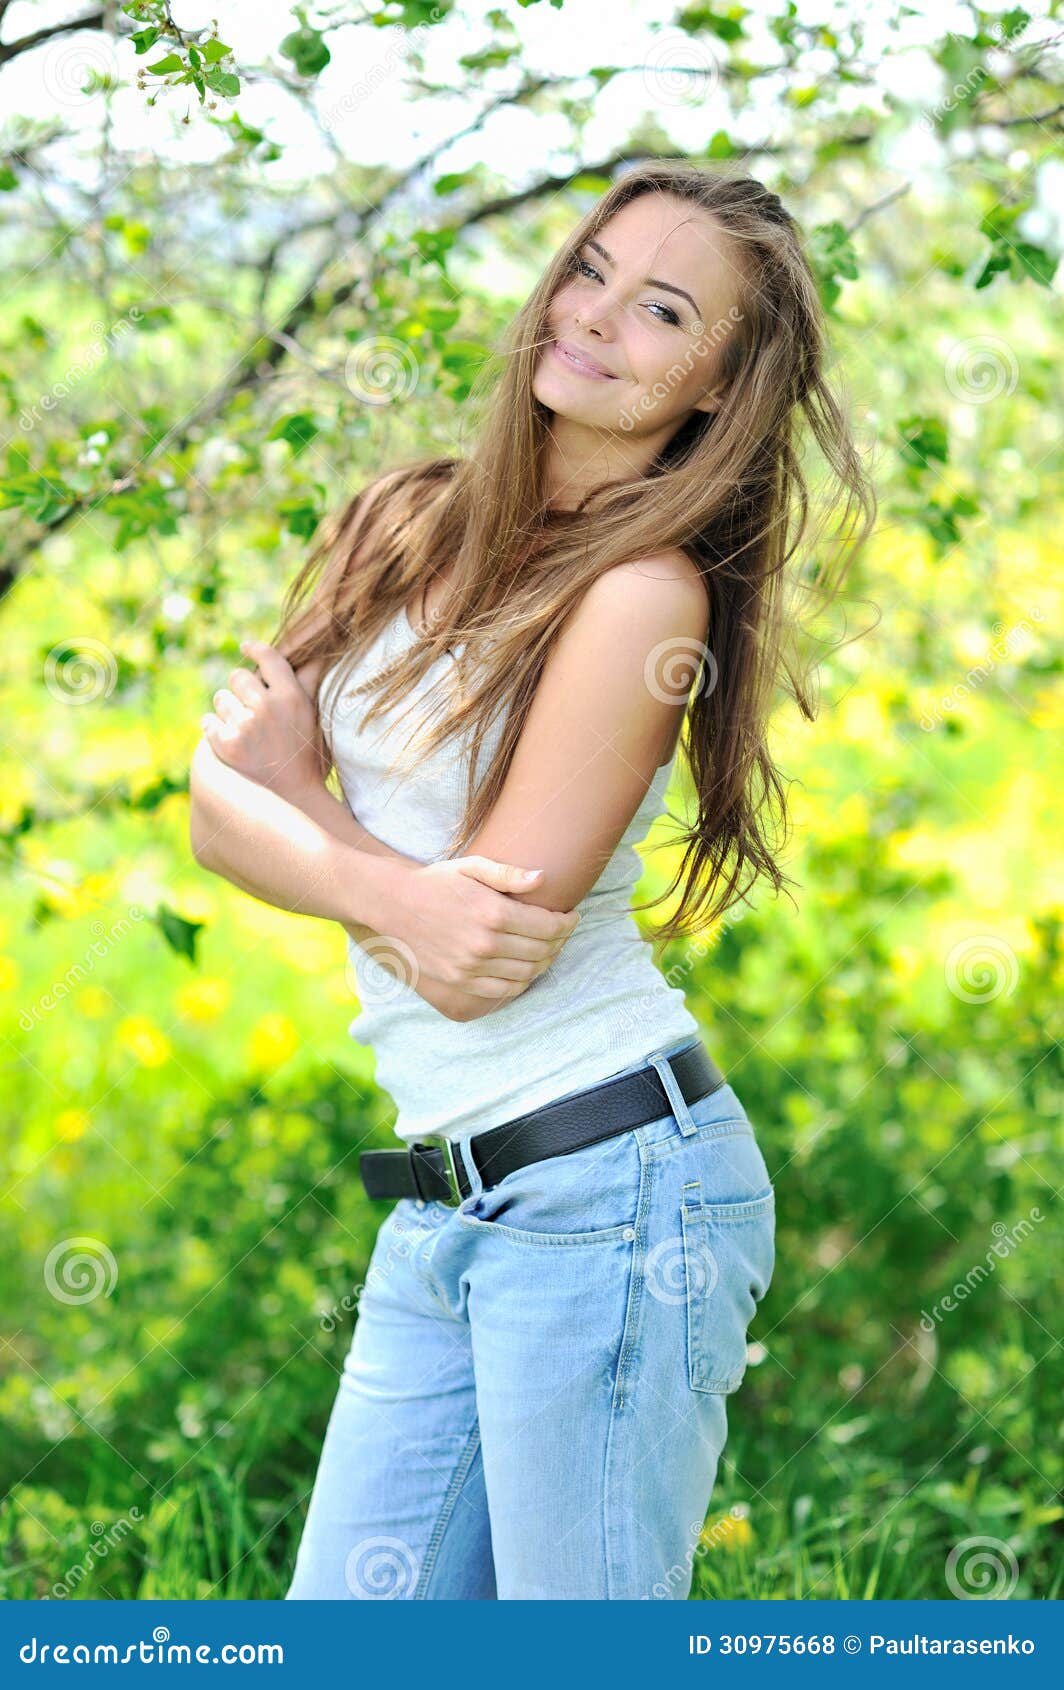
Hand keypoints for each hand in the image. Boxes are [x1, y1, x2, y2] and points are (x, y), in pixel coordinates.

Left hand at [200, 639, 326, 798]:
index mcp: (292, 697)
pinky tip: (232, 744)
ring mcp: (244, 726)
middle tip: (252, 711)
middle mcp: (268, 708)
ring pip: (221, 699)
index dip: (254, 649)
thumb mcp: (313, 718)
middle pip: (238, 677)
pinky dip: (215, 730)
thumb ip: (308, 683)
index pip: (268, 658)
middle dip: (241, 691)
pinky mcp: (224, 744)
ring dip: (228, 712)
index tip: (245, 647)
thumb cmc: (304, 756)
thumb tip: (313, 653)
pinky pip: (208, 720)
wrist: (291, 800)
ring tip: (245, 734)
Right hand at [356, 856, 580, 1019]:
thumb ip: (508, 874)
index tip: (572, 916)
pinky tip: (526, 969)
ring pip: (526, 973)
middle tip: (563, 932)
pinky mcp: (460, 981)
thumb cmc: (435, 881)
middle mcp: (485, 943)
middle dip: (560, 941)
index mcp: (493, 912)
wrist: (392, 904)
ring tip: (548, 950)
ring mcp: (472, 966)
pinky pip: (503, 990)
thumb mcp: (471, 866)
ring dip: (545, 963)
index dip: (567, 923)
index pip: (548, 926)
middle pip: (541, 950)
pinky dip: (522, 982)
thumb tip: (543, 879)